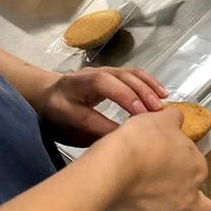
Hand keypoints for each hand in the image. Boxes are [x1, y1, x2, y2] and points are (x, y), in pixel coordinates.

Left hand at [41, 67, 167, 146]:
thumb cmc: (61, 120)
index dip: (105, 124)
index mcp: (63, 101)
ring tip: (159, 107)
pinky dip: (148, 81)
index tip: (128, 134)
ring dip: (144, 89)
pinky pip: (131, 72)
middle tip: (150, 116)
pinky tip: (161, 94)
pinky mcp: (110, 70)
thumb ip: (92, 135)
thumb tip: (121, 140)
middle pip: (106, 82)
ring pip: (122, 74)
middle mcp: (79, 80)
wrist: (49, 96)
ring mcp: (96, 71)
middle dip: (130, 97)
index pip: (85, 112)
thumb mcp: (70, 134)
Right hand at [104, 107, 210, 210]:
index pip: (199, 171)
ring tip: (134, 193)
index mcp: (196, 171)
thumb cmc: (141, 141)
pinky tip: (119, 202)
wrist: (113, 166)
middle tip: (169, 192)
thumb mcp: (161, 119)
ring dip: (154, 208)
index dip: (185, 166)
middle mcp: (186, 199)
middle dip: (191, 206)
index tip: (169, 159)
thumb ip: (174, 120)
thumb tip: (177, 119)